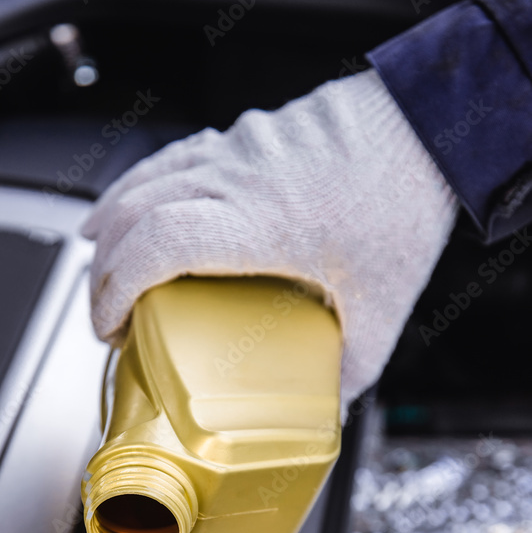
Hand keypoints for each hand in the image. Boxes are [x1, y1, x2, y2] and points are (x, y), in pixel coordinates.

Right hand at [83, 70, 457, 411]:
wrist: (429, 125)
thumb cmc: (406, 200)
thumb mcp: (383, 303)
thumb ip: (352, 365)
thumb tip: (329, 407)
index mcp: (262, 224)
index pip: (154, 244)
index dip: (114, 288)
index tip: (109, 327)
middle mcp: (235, 179)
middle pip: (131, 216)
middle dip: (104, 273)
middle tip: (108, 319)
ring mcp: (233, 151)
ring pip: (140, 182)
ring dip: (110, 230)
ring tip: (102, 273)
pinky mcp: (240, 137)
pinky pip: (166, 161)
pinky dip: (134, 189)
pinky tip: (123, 209)